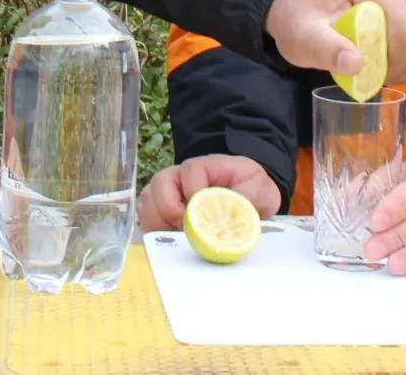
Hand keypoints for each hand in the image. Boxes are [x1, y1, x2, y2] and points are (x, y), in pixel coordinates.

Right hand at [139, 154, 281, 231]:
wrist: (250, 198)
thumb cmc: (252, 190)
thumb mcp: (259, 191)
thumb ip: (245, 200)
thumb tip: (224, 218)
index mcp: (206, 167)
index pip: (190, 170)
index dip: (193, 192)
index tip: (201, 212)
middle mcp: (181, 176)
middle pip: (160, 182)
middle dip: (169, 208)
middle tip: (184, 227)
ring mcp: (169, 192)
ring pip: (148, 200)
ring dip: (159, 220)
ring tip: (176, 235)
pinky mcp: (162, 210)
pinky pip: (146, 216)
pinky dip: (154, 229)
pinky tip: (170, 239)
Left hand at [264, 0, 405, 82]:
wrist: (295, 6)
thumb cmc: (297, 19)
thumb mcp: (301, 38)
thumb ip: (325, 49)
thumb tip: (356, 64)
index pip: (405, 32)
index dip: (393, 62)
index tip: (369, 76)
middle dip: (397, 65)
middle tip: (368, 76)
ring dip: (397, 64)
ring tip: (368, 68)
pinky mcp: (402, 9)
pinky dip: (398, 59)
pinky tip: (375, 61)